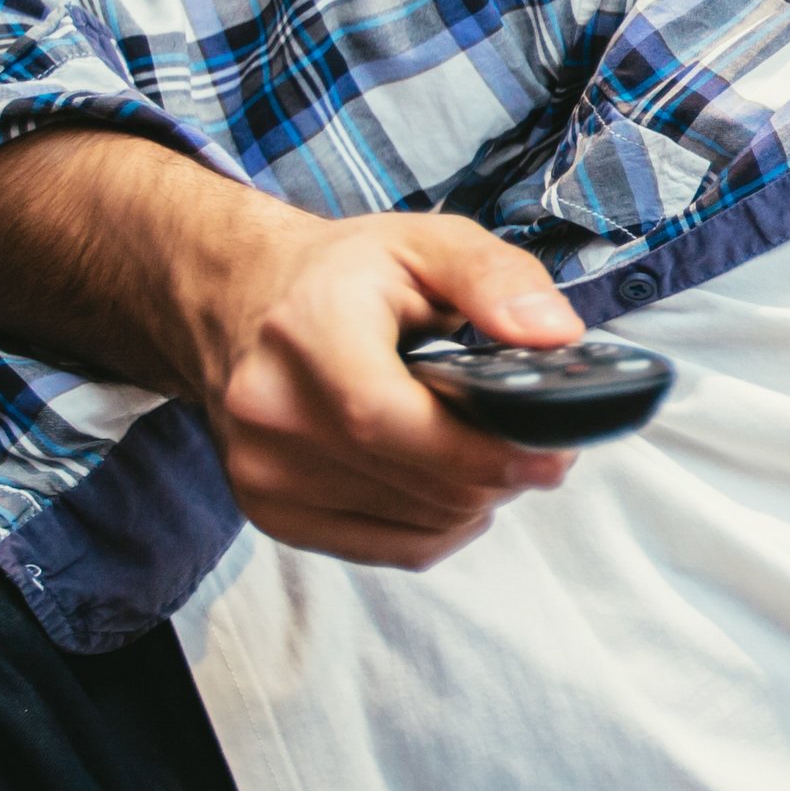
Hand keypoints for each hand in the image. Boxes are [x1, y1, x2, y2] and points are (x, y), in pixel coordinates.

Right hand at [192, 208, 589, 567]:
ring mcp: (264, 471)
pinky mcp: (271, 513)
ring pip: (418, 525)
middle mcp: (272, 411)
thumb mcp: (425, 240)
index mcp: (308, 333)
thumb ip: (495, 277)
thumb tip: (555, 333)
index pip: (392, 420)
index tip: (553, 453)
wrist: (235, 301)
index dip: (483, 451)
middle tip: (537, 443)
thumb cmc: (341, 273)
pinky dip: (439, 525)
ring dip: (474, 499)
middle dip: (501, 474)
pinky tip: (447, 480)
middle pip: (420, 484)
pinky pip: (391, 550)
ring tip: (484, 448)